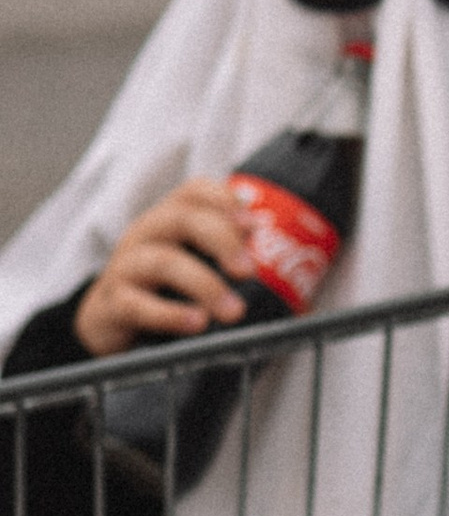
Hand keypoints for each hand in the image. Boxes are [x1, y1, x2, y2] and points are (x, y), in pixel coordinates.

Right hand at [75, 183, 251, 355]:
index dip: (223, 200)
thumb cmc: (160, 285)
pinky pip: (136, 304)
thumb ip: (225, 250)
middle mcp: (146, 234)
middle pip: (181, 219)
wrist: (107, 319)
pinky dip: (169, 314)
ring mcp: (125, 267)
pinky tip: (196, 323)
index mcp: (168, 219)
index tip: (253, 224)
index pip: (193, 192)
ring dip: (203, 284)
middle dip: (221, 240)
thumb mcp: (191, 260)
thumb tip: (275, 250)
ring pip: (161, 261)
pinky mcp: (112, 304)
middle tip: (248, 270)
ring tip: (233, 310)